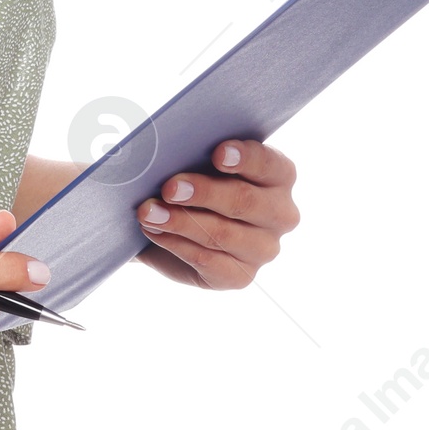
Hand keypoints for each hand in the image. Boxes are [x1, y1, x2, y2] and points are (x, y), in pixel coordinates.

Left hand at [135, 139, 298, 288]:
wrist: (176, 226)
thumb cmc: (195, 183)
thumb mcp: (198, 163)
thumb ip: (196, 155)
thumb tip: (170, 152)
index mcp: (279, 176)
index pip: (268, 163)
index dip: (244, 157)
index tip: (217, 153)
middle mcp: (280, 214)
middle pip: (244, 200)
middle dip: (204, 193)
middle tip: (170, 188)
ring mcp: (264, 249)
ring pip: (222, 234)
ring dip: (180, 222)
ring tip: (148, 212)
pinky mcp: (241, 276)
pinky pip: (207, 261)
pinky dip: (175, 244)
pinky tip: (153, 232)